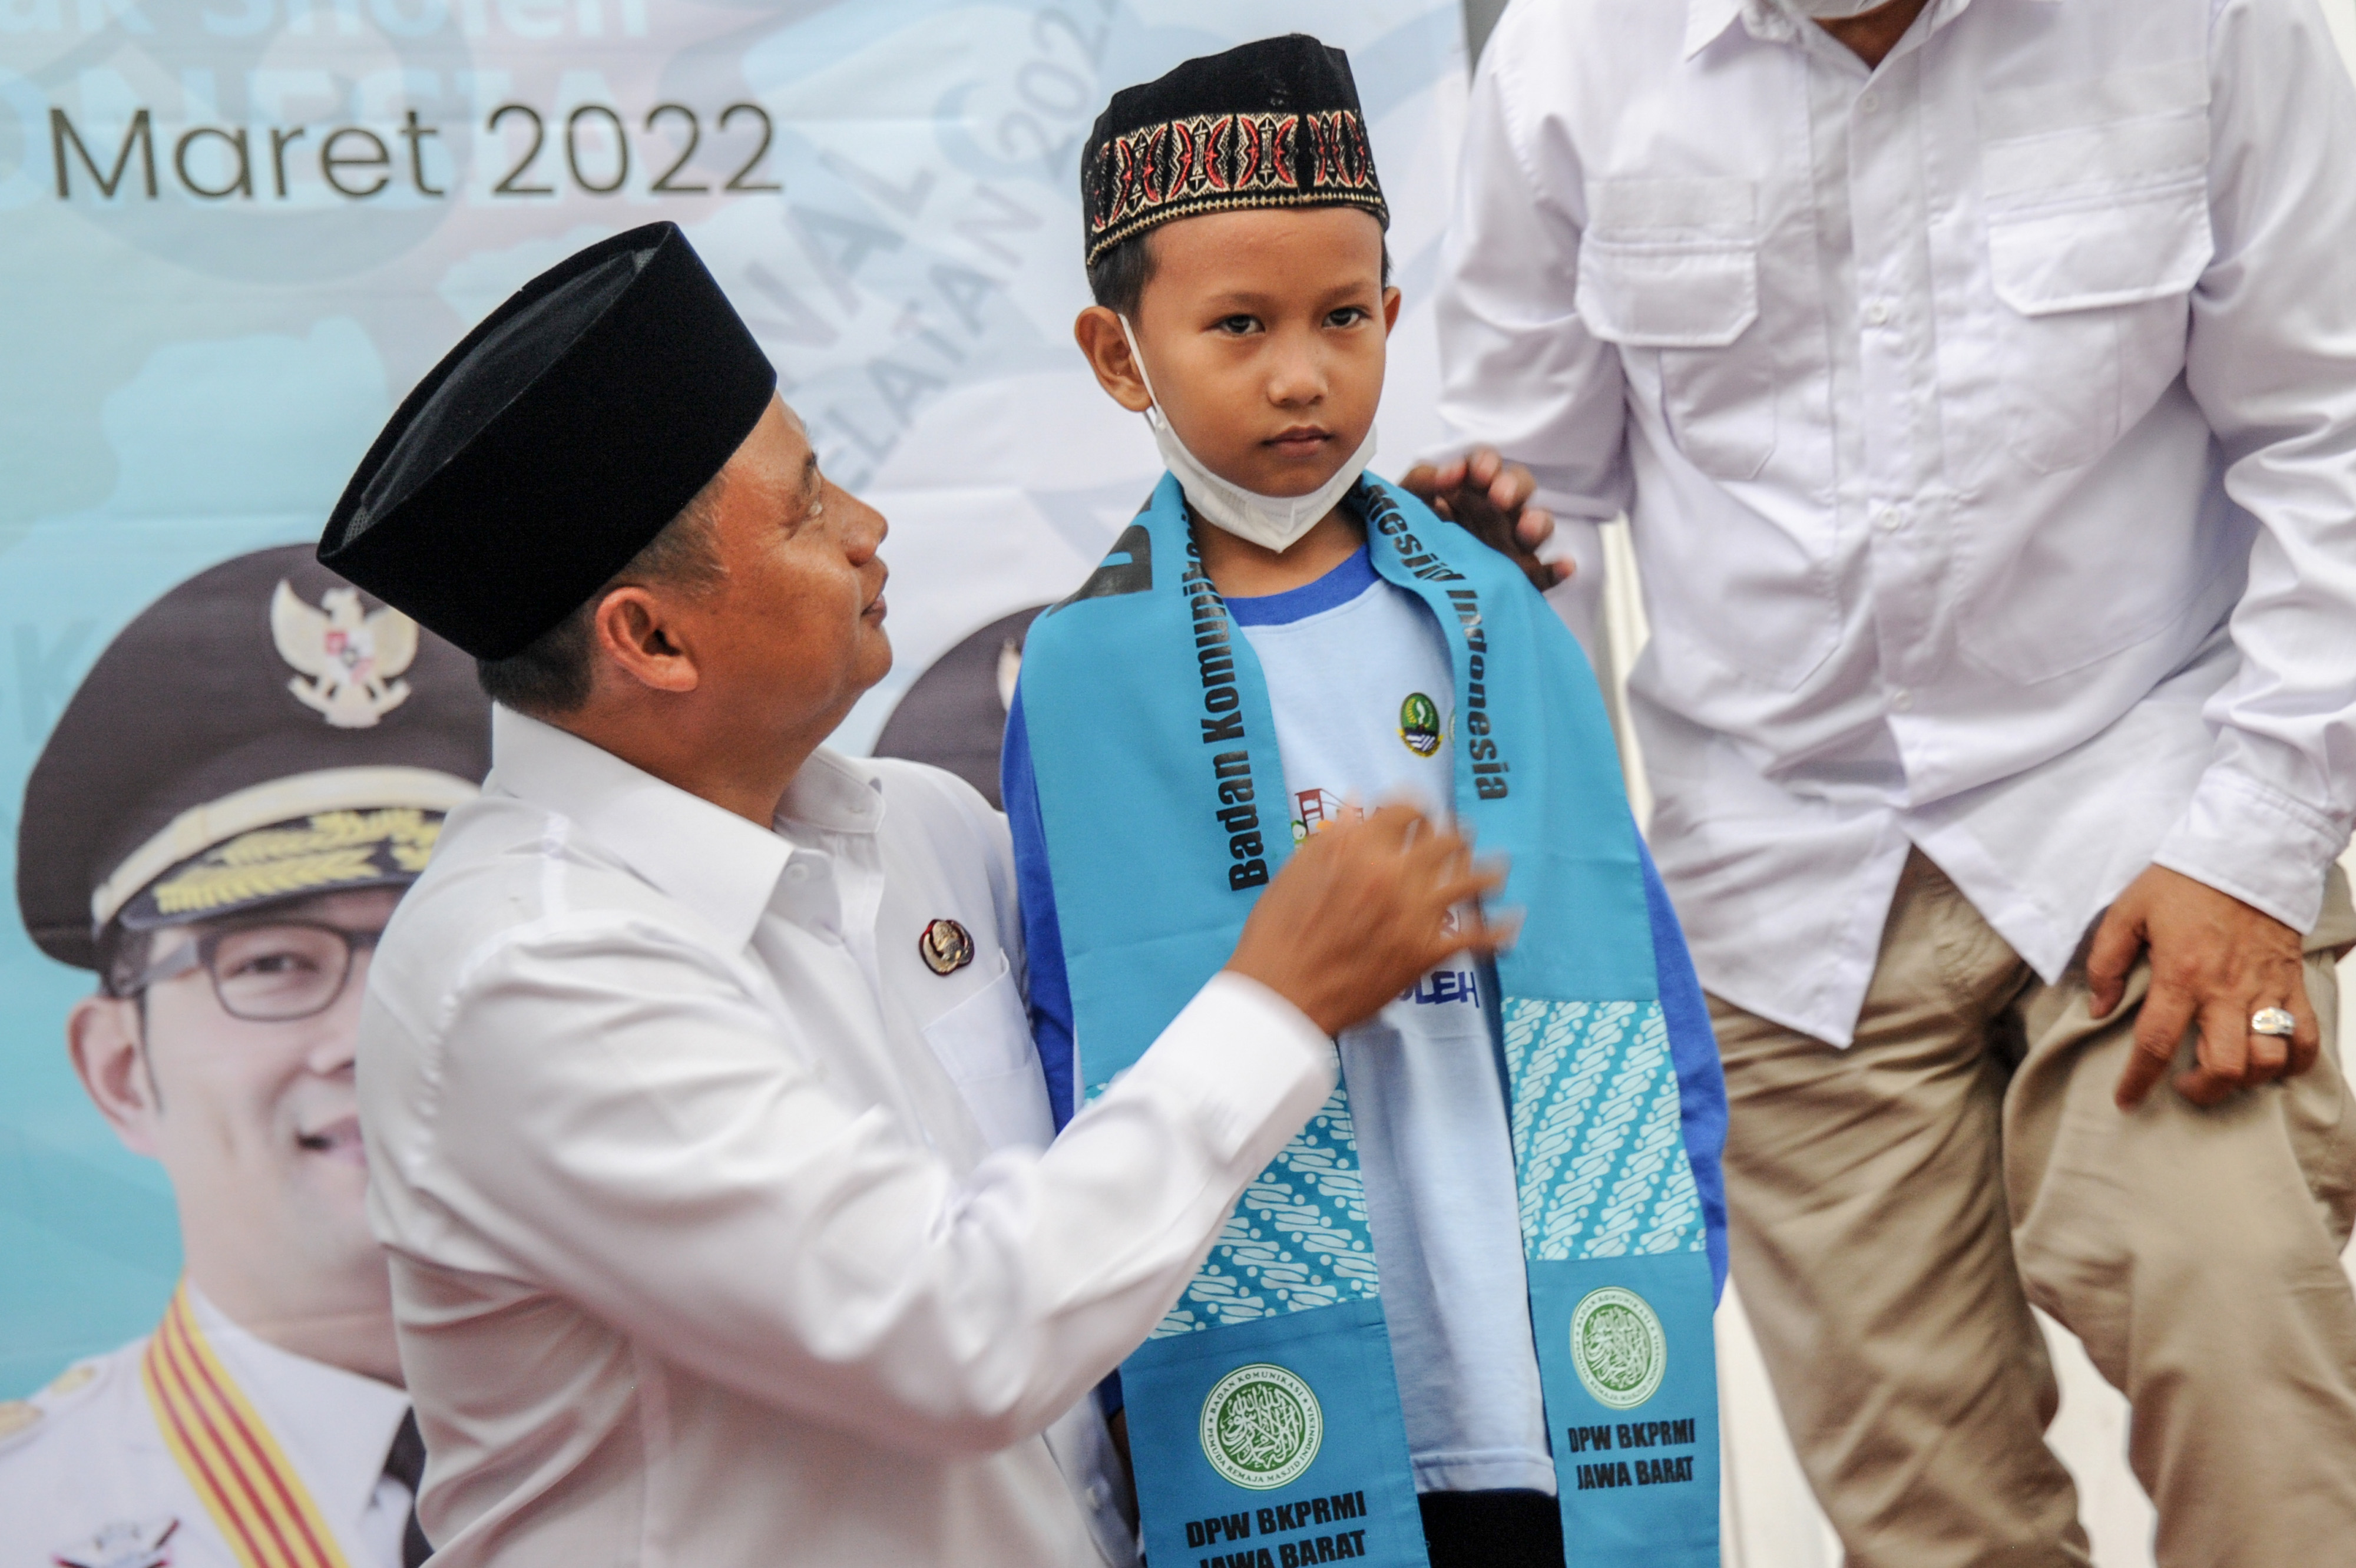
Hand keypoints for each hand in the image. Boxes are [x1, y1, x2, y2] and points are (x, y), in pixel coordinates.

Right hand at [1226, 804, 1512, 1036]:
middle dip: (1455, 835)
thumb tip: (1356, 802)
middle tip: (1460, 838)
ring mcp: (1414, 915)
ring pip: (1470, 882)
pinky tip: (1511, 922)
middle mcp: (1393, 875)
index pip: (1405, 809)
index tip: (1419, 813)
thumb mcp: (1294, 873)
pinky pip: (1476, 937)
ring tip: (1496, 870)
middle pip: (1445, 840)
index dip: (1415, 807)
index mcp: (1358, 849)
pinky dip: (1498, 930)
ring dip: (1487, 872)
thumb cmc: (1277, 934)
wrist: (1281, 994)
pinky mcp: (1425, 954)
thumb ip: (1331, 836)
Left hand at [1399, 447, 1567, 593]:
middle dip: (1513, 487)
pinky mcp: (1518, 578)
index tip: (1475, 473)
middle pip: (1520, 487)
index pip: (1487, 465)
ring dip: (1537, 523)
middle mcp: (1496, 511)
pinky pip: (1543, 574)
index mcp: (1470, 488)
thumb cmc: (1405, 536)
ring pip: (1538, 526)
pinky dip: (1557, 570)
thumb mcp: (1405, 502)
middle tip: (1499, 497)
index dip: (1486, 463)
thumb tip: (1451, 473)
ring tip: (1526, 529)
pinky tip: (1565, 566)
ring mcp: (1510, 544)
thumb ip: (1424, 479)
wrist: (1399, 584)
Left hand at [2089, 864, 2318, 1108]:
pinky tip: (2272, 1065)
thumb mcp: (2127, 912)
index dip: (2139, 1080)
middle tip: (2183, 1086)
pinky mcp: (2292, 983)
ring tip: (2223, 1074)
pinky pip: (2305, 1037)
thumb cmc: (2182, 881)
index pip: (2157, 1043)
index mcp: (2181, 975)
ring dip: (2246, 1080)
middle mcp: (2226, 991)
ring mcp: (2265, 990)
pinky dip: (2293, 1062)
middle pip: (2224, 1066)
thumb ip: (2106, 962)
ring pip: (2269, 1060)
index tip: (2127, 1101)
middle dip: (2202, 1091)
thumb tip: (2099, 1008)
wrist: (2245, 853)